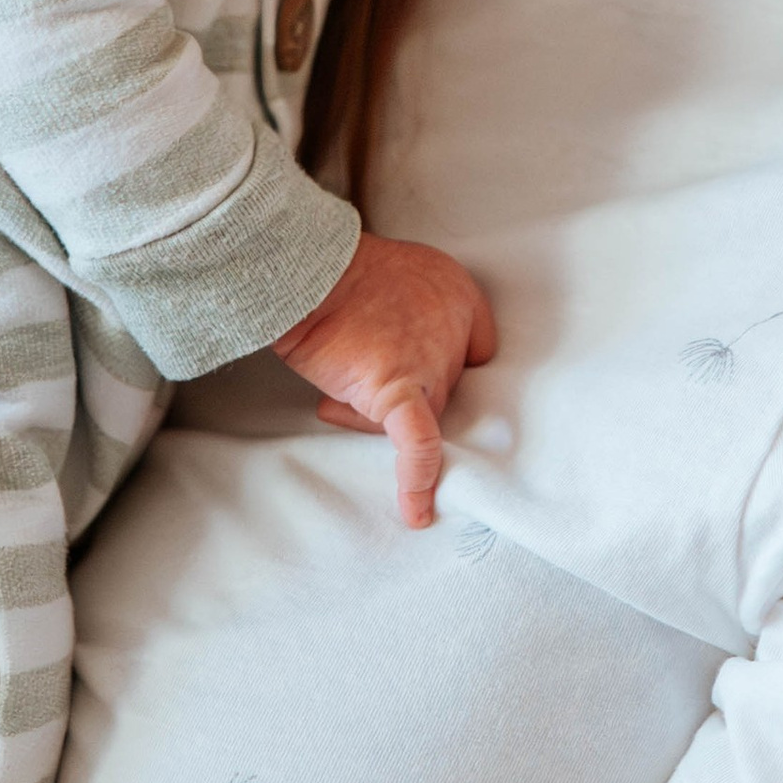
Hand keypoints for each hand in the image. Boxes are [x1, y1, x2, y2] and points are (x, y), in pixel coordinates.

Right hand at [271, 235, 497, 528]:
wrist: (307, 271)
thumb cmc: (338, 271)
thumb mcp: (395, 271)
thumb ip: (414, 311)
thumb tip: (395, 364)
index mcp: (459, 296)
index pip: (475, 351)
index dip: (444, 370)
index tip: (424, 380)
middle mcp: (455, 332)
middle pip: (444, 390)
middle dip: (401, 392)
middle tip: (356, 376)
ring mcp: (430, 366)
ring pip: (422, 416)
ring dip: (374, 414)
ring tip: (336, 392)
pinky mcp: (398, 392)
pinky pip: (417, 445)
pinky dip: (417, 479)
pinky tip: (417, 512)